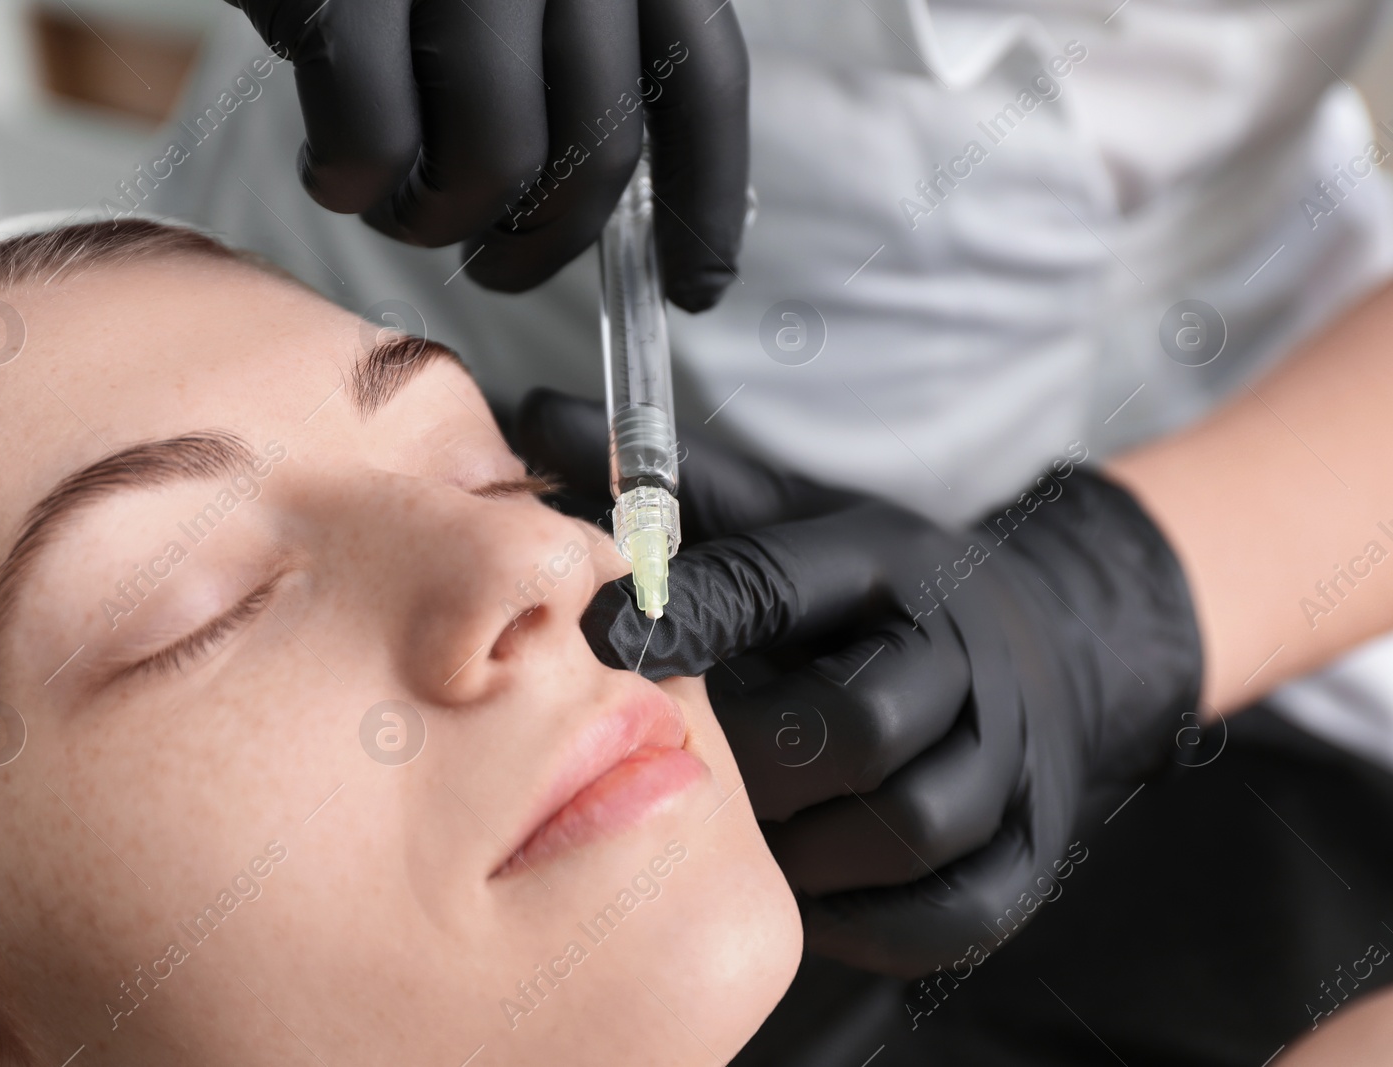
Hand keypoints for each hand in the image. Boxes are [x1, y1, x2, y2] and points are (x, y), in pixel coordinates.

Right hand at [225, 0, 749, 310]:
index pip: (702, 85)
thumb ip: (576, 58)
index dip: (703, 206)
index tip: (692, 290)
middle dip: (543, 246)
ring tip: (397, 202)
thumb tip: (593, 203)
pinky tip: (333, 169)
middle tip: (494, 264)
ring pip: (491, 165)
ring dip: (435, 221)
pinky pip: (374, 145)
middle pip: (597, 154)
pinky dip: (351, 186)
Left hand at [515, 389, 1202, 976]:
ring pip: (903, 828)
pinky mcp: (1030, 853)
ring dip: (804, 846)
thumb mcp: (783, 513)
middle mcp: (965, 657)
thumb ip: (667, 488)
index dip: (685, 620)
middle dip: (756, 758)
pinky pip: (943, 915)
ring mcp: (1013, 760)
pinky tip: (812, 884)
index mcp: (891, 563)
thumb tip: (533, 418)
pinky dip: (864, 919)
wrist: (1042, 643)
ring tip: (748, 835)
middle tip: (692, 770)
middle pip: (857, 727)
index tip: (598, 646)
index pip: (778, 586)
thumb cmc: (872, 589)